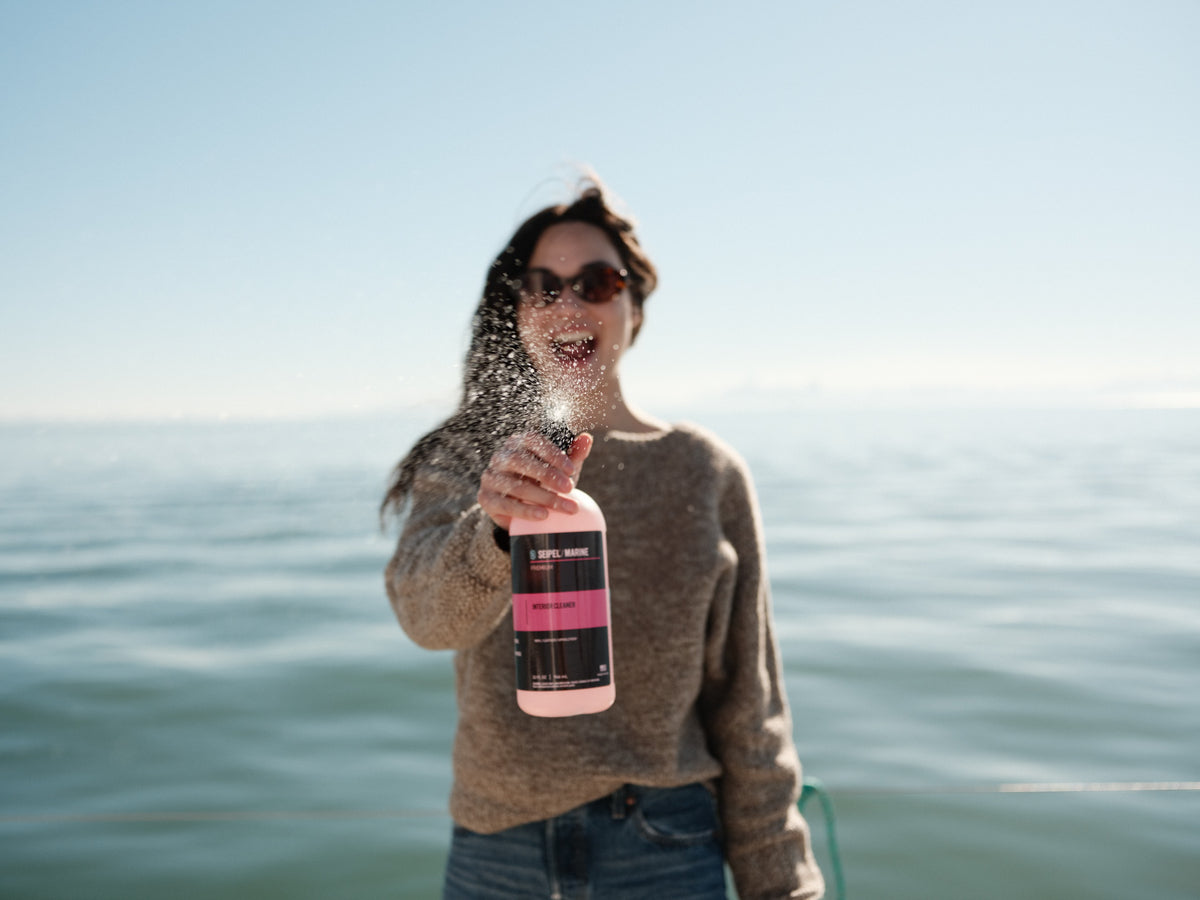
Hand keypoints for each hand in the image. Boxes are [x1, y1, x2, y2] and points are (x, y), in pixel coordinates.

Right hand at [477, 432, 592, 530]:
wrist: (519, 510)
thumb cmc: (542, 483)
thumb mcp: (559, 470)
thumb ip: (573, 455)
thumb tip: (587, 438)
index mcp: (518, 443)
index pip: (533, 440)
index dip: (552, 453)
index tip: (572, 469)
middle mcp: (500, 457)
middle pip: (520, 461)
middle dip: (547, 475)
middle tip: (569, 488)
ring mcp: (490, 478)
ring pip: (515, 485)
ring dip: (543, 497)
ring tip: (565, 507)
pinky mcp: (485, 498)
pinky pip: (505, 504)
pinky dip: (525, 510)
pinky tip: (543, 515)